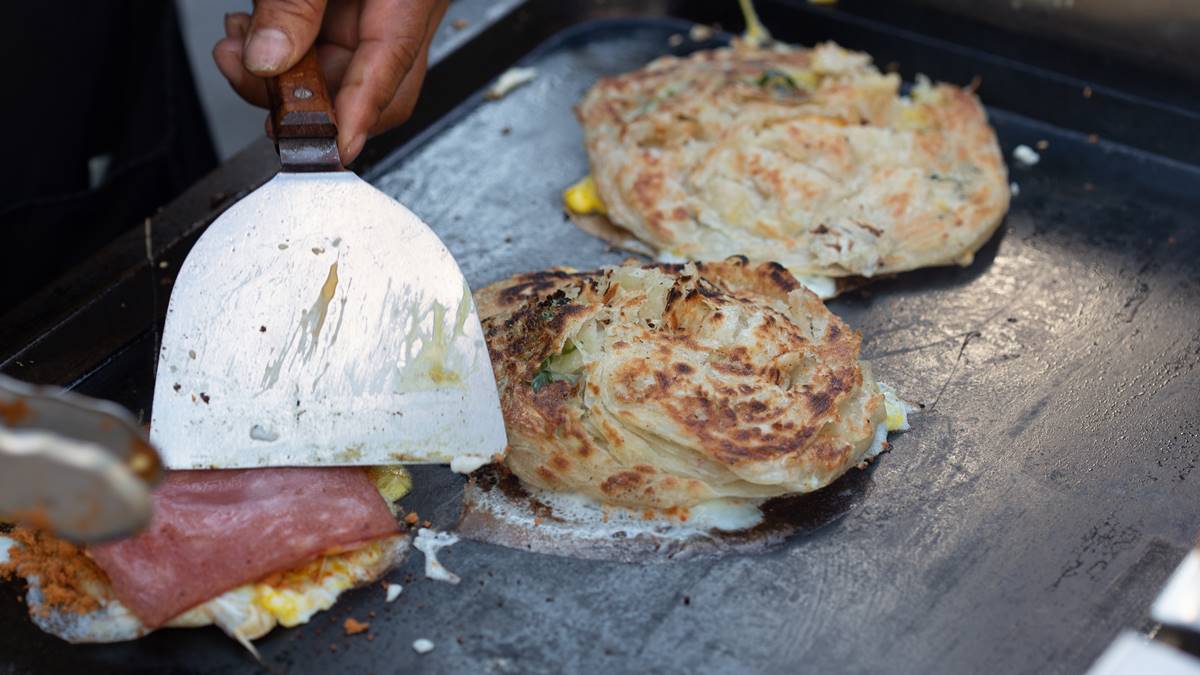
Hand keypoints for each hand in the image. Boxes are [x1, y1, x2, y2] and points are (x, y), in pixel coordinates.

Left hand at [214, 0, 447, 163]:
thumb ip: (293, 5)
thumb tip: (269, 59)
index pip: (391, 70)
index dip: (356, 119)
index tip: (326, 152)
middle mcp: (404, 11)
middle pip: (366, 86)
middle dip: (304, 99)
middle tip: (256, 85)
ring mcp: (381, 13)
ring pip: (337, 71)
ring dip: (281, 73)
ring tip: (238, 50)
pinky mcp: (355, 10)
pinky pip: (323, 46)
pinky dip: (282, 49)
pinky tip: (251, 35)